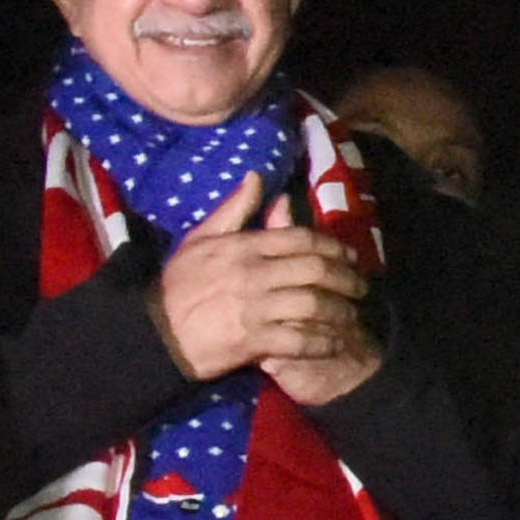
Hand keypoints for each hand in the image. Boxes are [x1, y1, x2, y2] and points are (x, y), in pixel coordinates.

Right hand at [155, 175, 369, 384]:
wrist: (158, 332)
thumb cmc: (180, 284)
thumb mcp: (201, 239)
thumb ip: (234, 210)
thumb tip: (258, 178)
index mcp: (244, 246)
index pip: (300, 239)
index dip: (332, 246)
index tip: (349, 256)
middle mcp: (254, 274)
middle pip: (314, 270)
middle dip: (345, 278)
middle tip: (360, 286)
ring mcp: (255, 308)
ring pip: (312, 304)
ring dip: (339, 310)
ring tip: (351, 315)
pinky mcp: (253, 340)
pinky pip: (298, 339)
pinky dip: (321, 341)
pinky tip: (334, 342)